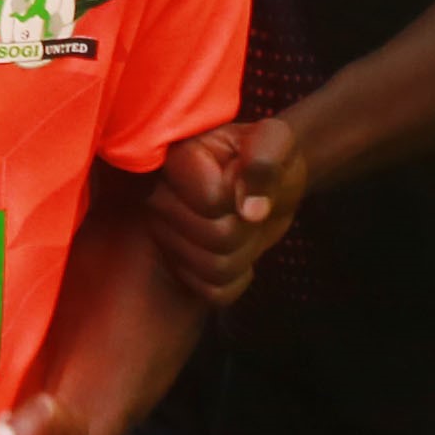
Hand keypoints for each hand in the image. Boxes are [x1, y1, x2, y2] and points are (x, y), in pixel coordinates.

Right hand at [147, 112, 311, 303]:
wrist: (263, 184)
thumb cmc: (267, 156)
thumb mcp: (277, 141)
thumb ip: (264, 160)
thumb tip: (250, 210)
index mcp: (176, 157)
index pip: (212, 199)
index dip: (242, 194)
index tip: (246, 180)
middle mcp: (157, 196)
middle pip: (216, 236)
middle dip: (249, 227)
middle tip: (252, 208)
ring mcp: (161, 235)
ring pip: (215, 268)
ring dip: (246, 252)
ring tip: (245, 228)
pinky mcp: (177, 269)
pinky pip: (216, 292)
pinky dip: (239, 278)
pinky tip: (237, 250)